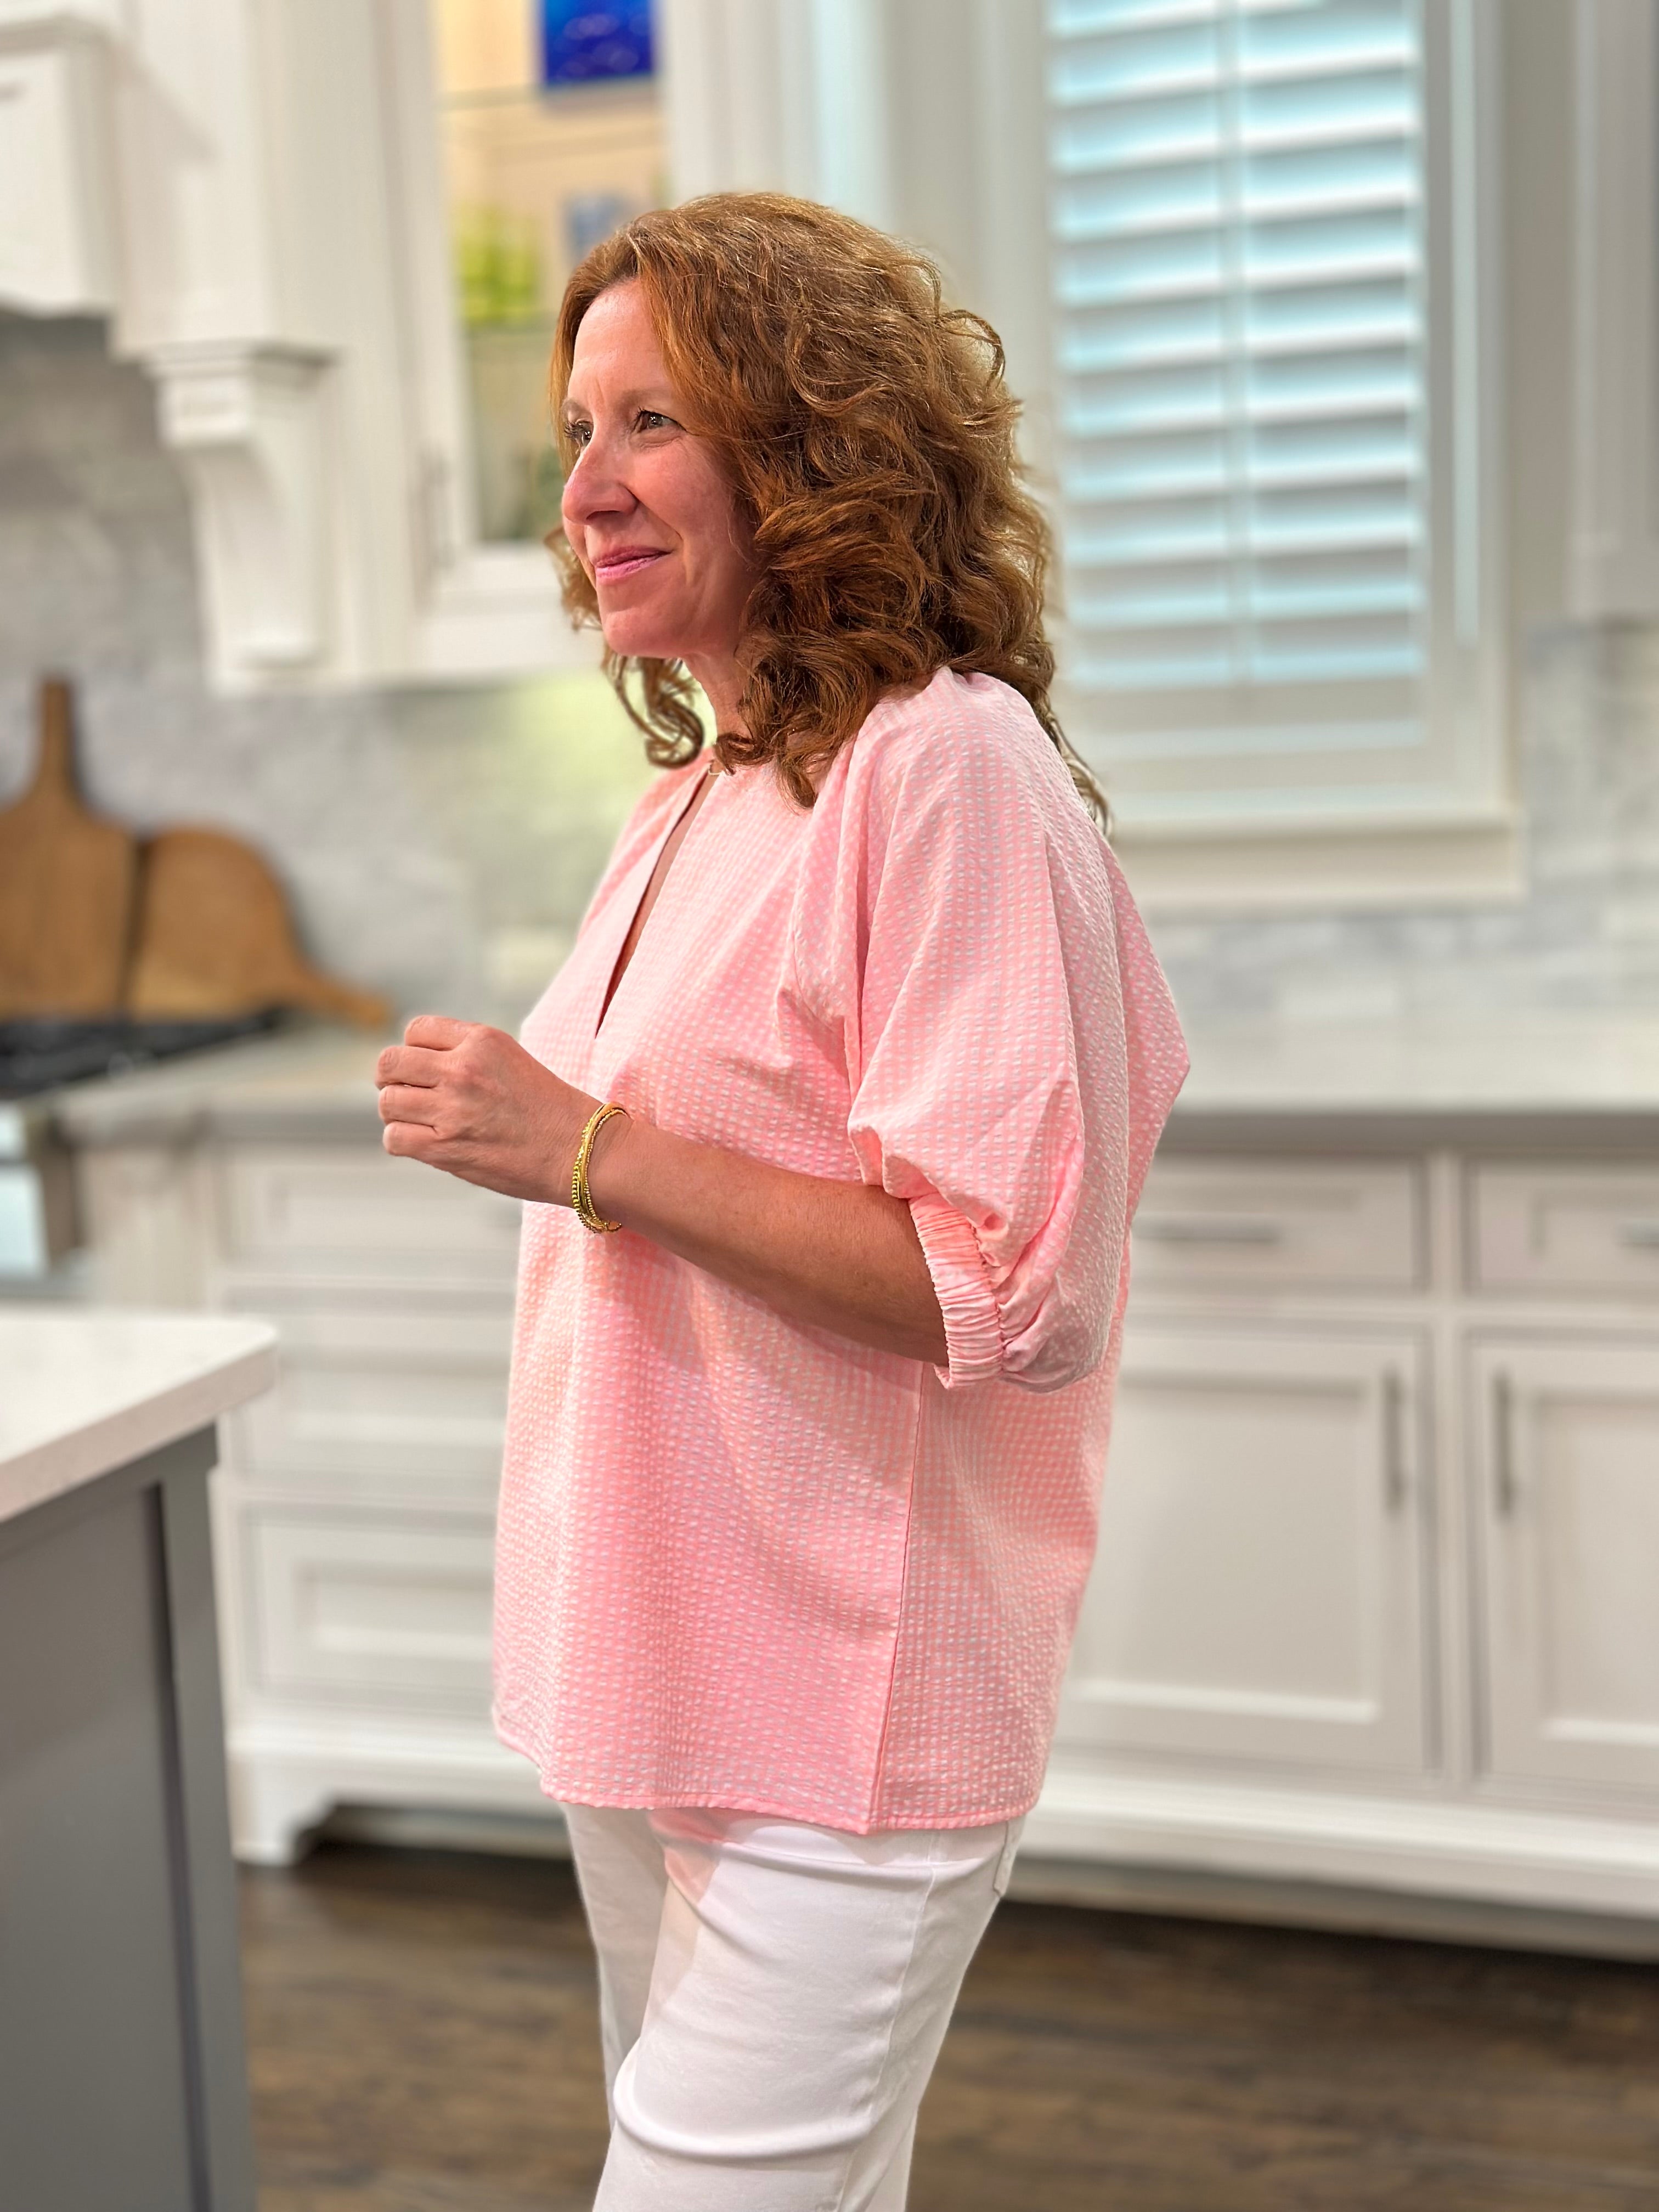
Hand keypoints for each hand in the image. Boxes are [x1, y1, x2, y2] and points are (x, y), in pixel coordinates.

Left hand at [375, 1015, 600, 1204]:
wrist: (582, 1152)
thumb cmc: (552, 1112)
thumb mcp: (511, 1060)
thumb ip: (467, 1055)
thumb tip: (418, 1067)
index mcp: (482, 1040)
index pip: (415, 1030)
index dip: (414, 1051)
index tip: (425, 1070)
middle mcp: (462, 1068)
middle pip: (390, 1063)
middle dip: (393, 1080)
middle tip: (409, 1096)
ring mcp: (452, 1108)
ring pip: (387, 1102)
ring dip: (398, 1114)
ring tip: (421, 1123)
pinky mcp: (445, 1147)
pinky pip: (394, 1138)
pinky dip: (402, 1142)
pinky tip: (424, 1144)